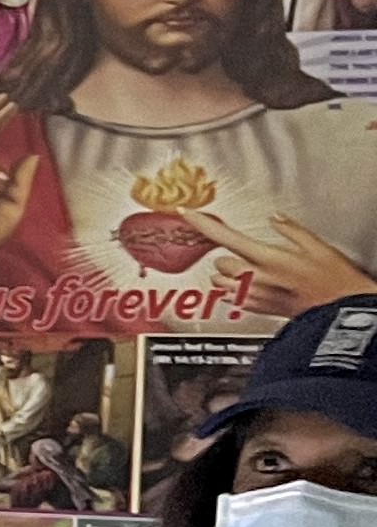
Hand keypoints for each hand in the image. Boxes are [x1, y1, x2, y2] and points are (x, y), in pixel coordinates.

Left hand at [181, 209, 376, 320]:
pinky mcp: (257, 310)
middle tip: (253, 256)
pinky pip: (232, 298)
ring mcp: (254, 296)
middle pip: (219, 263)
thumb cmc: (334, 282)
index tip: (187, 213)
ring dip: (230, 276)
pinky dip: (238, 291)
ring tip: (255, 273)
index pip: (224, 236)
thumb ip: (292, 230)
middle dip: (230, 257)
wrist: (340, 313)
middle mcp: (255, 278)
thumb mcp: (318, 247)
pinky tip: (257, 288)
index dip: (202, 223)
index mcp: (268, 258)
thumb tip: (275, 218)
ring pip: (220, 283)